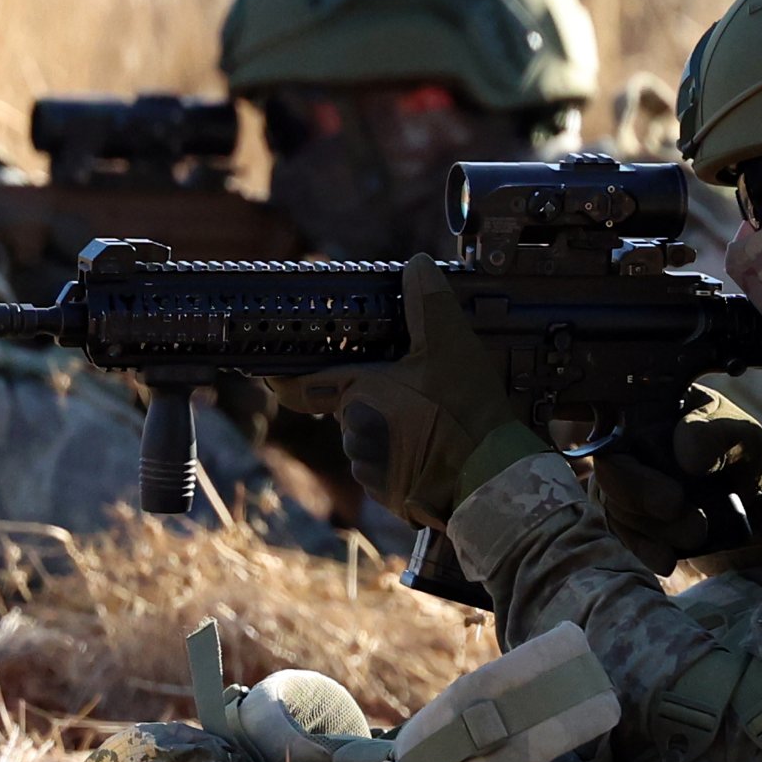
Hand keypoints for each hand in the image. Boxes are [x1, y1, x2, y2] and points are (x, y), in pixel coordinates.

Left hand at [284, 259, 545, 528]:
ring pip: (368, 441)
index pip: (301, 388)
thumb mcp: (452, 343)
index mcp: (360, 394)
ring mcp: (372, 471)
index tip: (271, 375)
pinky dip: (403, 461)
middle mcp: (356, 434)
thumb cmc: (466, 411)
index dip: (285, 380)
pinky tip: (435, 451)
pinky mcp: (391, 496)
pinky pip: (386, 472)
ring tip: (433, 423)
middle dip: (373, 400)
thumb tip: (416, 265)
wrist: (489, 476)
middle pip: (349, 410)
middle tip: (415, 391)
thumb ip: (428, 301)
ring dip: (390, 431)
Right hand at [591, 386, 761, 565]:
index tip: (632, 457)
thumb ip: (719, 435)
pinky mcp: (631, 518)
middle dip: (639, 492)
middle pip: (610, 467)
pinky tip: (667, 559)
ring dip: (654, 526)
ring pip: (617, 505)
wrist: (756, 499)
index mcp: (650, 409)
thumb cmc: (744, 455)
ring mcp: (625, 483)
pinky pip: (625, 535)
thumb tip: (687, 453)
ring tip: (698, 532)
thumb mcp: (744, 437)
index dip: (588, 423)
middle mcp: (628, 444)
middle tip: (677, 506)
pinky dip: (645, 548)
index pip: (612, 415)